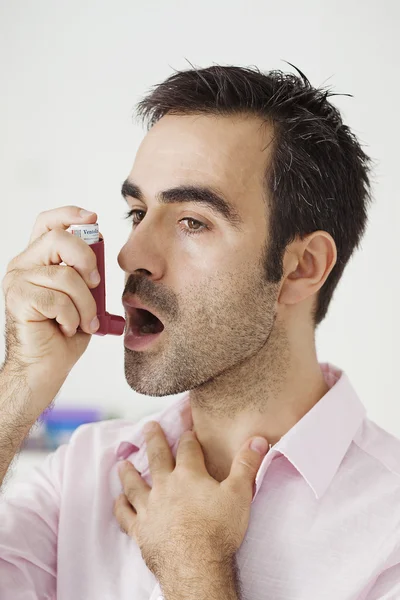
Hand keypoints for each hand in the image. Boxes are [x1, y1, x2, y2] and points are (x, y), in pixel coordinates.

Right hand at [1, 206, 100, 406]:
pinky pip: (58, 300)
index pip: (48, 222)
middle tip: (96, 285)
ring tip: (84, 321)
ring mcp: (17, 280)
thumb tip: (100, 245)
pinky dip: (73, 318)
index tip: (94, 218)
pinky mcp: (18, 299)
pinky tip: (68, 328)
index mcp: (38, 259)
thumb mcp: (83, 294)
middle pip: (59, 239)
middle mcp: (23, 264)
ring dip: (85, 304)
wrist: (45, 367)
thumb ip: (86, 271)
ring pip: (66, 276)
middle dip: (87, 261)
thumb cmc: (65, 332)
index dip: (70, 214)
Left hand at [114, 420, 268, 583]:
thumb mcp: (239, 493)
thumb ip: (247, 464)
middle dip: (154, 439)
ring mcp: (149, 508)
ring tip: (123, 463)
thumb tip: (258, 439)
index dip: (188, 438)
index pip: (187, 449)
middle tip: (148, 426)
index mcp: (189, 475)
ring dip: (129, 472)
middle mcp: (165, 486)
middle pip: (157, 457)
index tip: (187, 430)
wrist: (196, 566)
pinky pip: (125, 515)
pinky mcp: (141, 530)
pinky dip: (120, 507)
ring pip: (134, 484)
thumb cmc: (219, 529)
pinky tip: (118, 501)